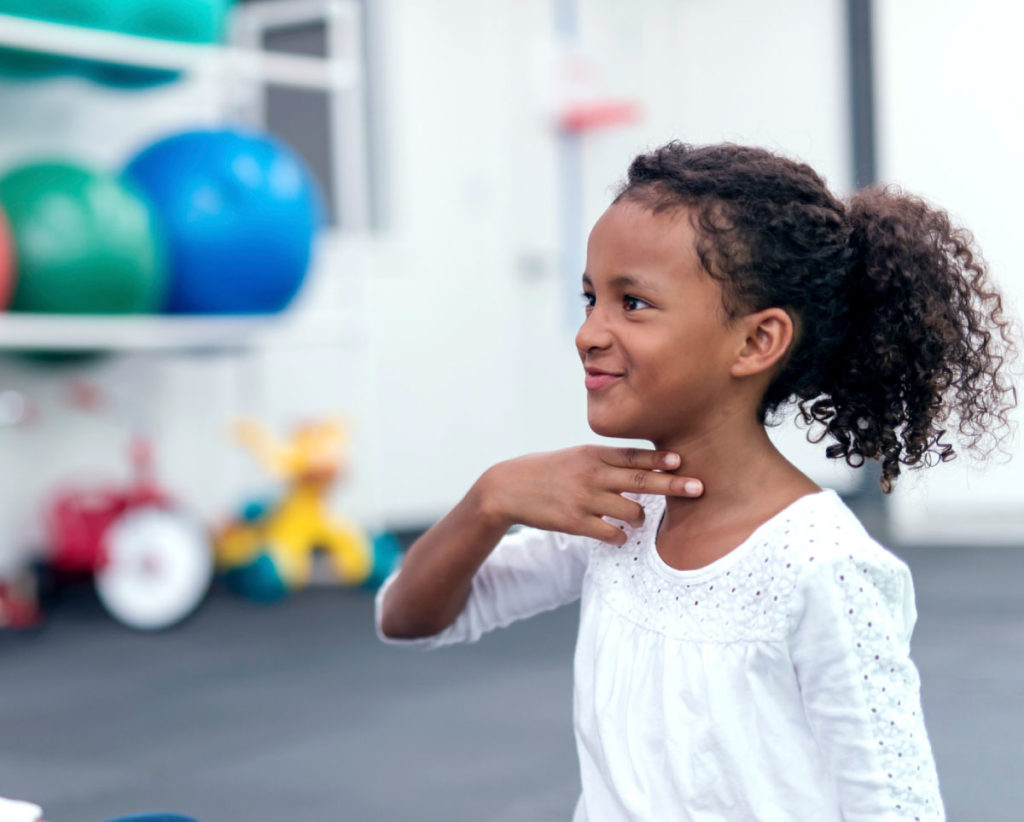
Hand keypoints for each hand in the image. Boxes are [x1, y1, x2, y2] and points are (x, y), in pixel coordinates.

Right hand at [478, 445, 702, 545]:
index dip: (660, 459)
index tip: (682, 461)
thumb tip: (644, 465)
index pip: (633, 455)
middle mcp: (592, 474)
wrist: (508, 488)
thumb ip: (606, 460)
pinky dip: (621, 537)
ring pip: (631, 511)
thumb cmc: (548, 471)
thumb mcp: (576, 456)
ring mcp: (584, 499)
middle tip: (698, 488)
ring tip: (638, 518)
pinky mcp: (575, 522)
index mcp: (593, 454)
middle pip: (641, 480)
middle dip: (673, 485)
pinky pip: (611, 534)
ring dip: (641, 518)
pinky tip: (619, 536)